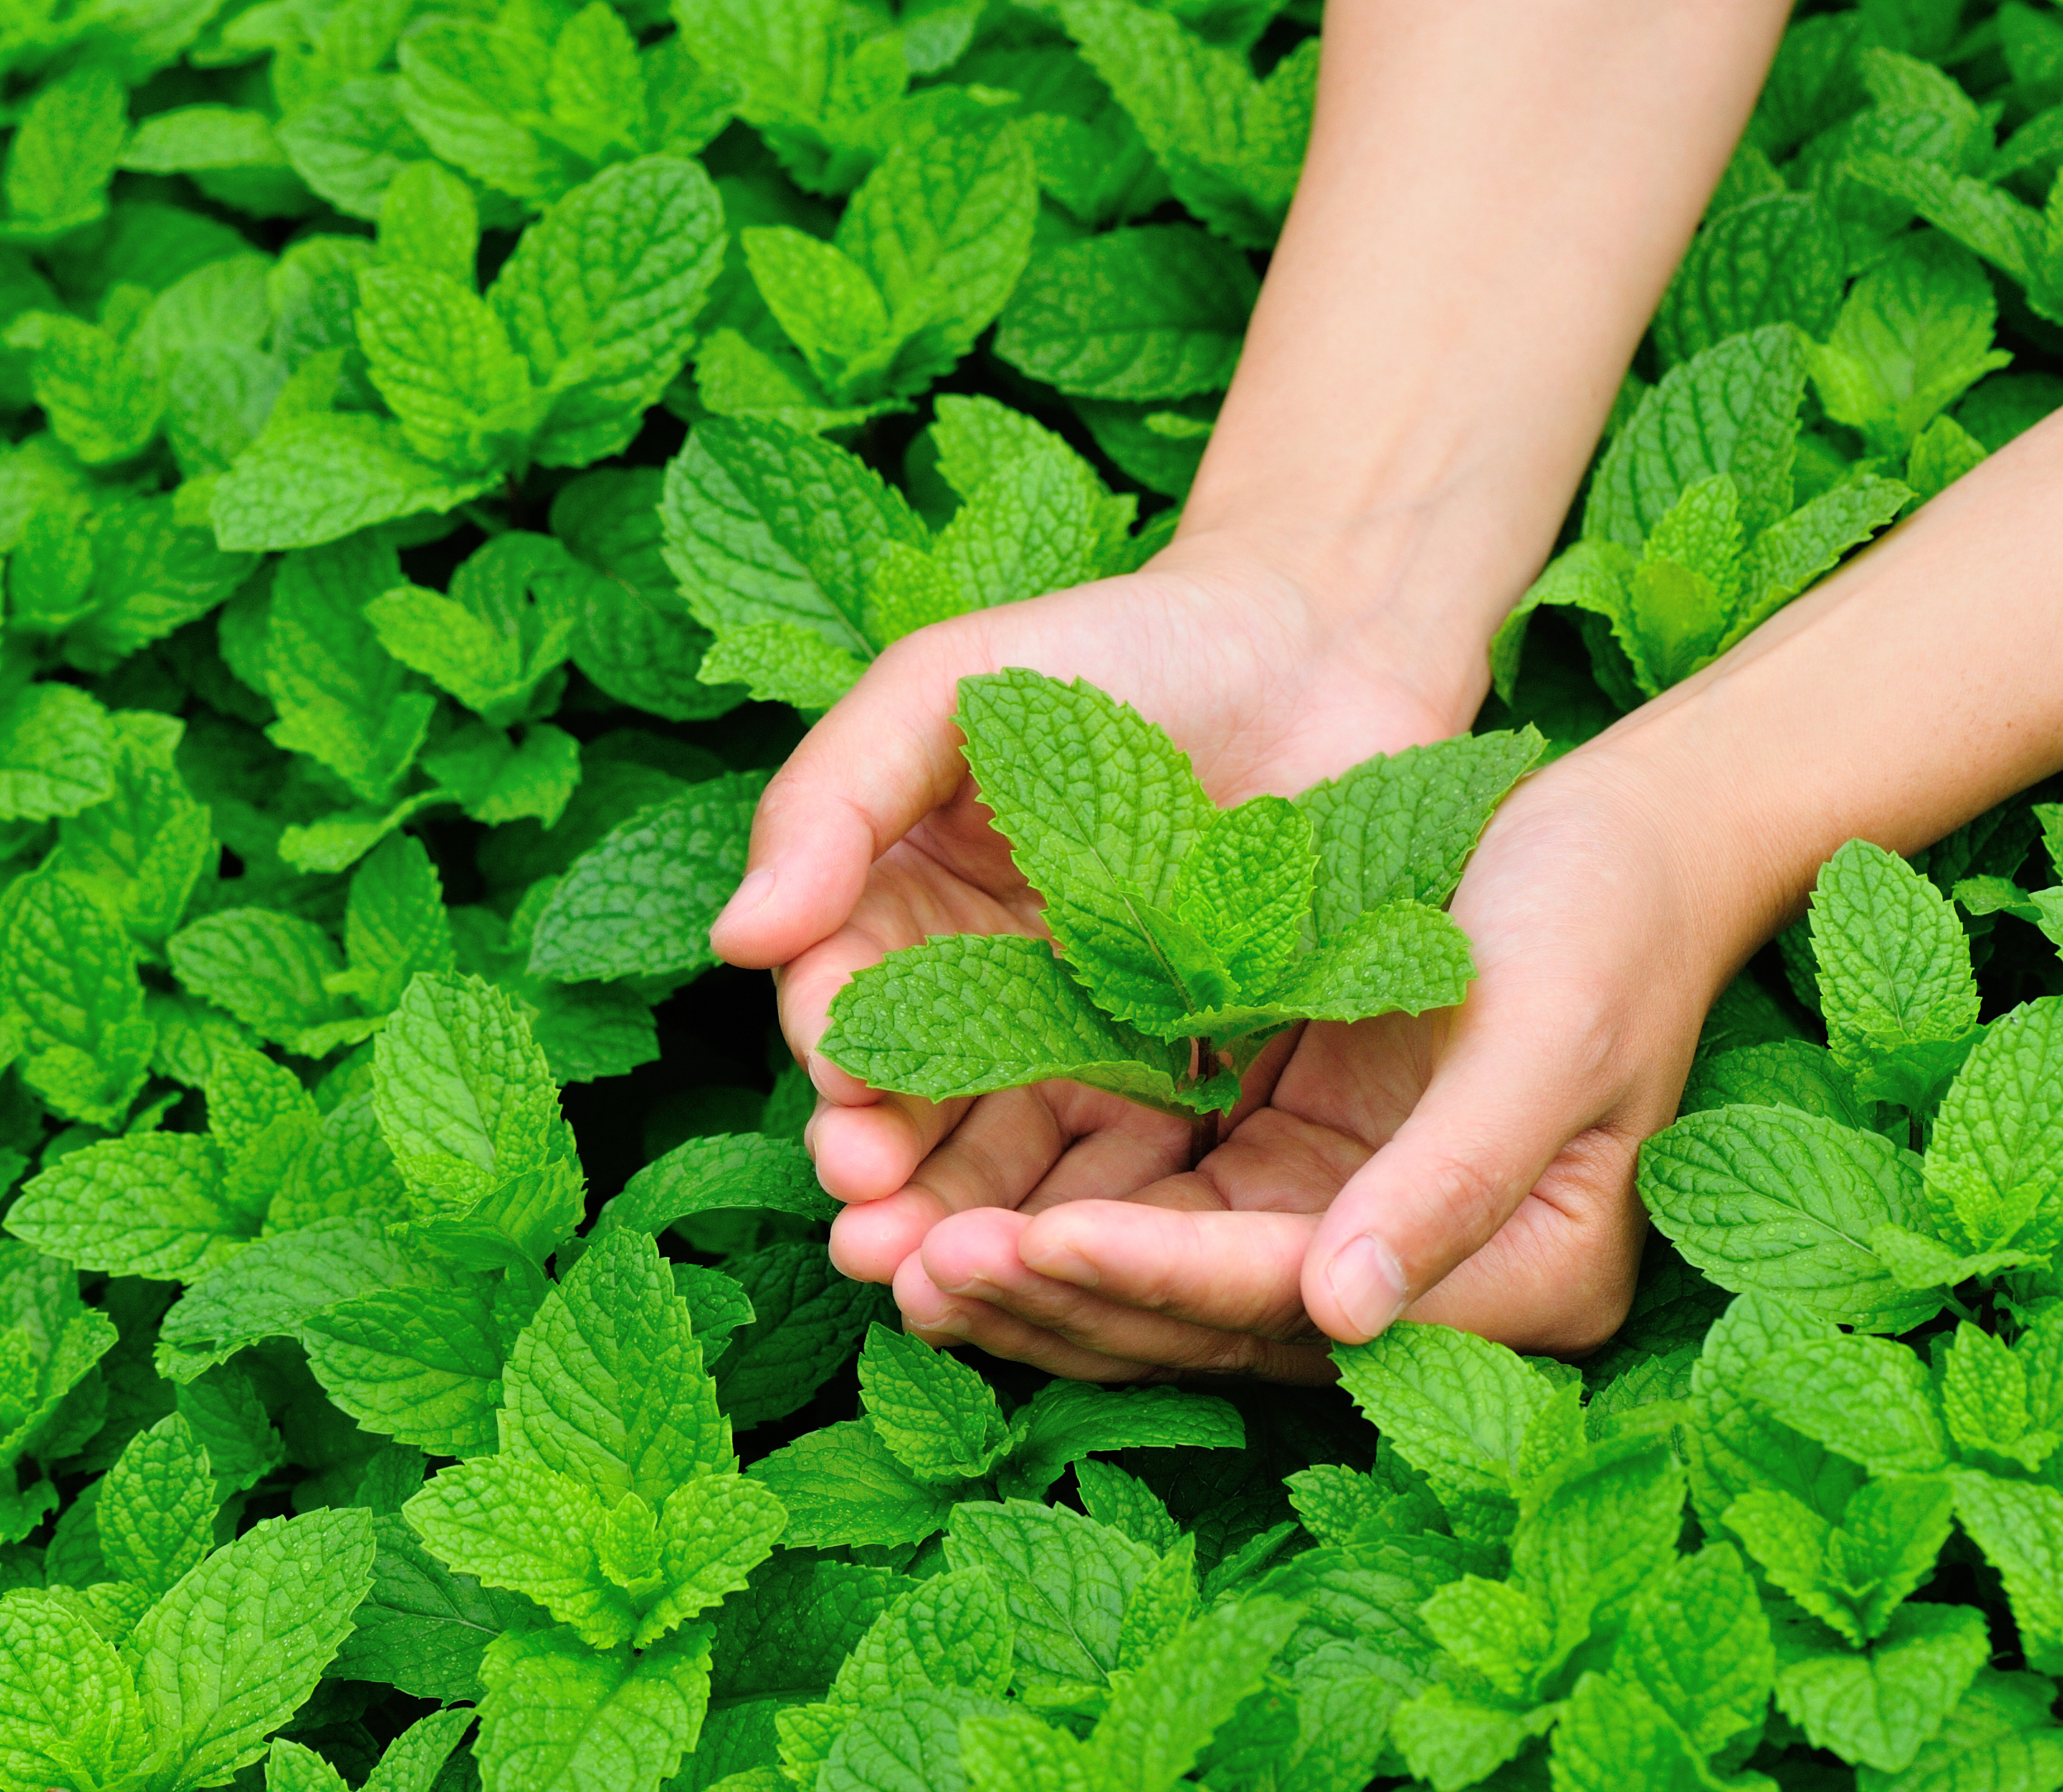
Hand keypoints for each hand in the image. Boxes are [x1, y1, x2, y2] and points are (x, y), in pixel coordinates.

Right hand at [710, 524, 1493, 1209]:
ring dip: (964, 1224)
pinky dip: (1093, 1218)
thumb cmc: (1126, 645)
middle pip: (913, 1105)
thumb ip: (834, 796)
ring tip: (943, 1278)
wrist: (1327, 649)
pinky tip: (1075, 1264)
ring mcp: (1086, 1044)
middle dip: (885, 1177)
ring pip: (1005, 1157)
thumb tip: (734, 936)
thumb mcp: (951, 684)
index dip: (837, 1067)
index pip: (844, 1002)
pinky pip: (1131, 1164)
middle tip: (873, 1237)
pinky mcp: (1190, 1079)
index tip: (844, 1120)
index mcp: (904, 904)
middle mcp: (980, 988)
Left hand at [859, 747, 1733, 1379]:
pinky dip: (1057, 1212)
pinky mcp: (1295, 1172)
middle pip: (1207, 1318)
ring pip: (1163, 1285)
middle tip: (899, 1260)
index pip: (1289, 1296)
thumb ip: (1452, 1179)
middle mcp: (1418, 1285)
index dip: (1151, 1274)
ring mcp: (1349, 1233)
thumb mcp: (1544, 1032)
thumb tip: (1342, 1313)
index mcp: (1515, 1280)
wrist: (1628, 842)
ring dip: (1030, 1271)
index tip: (1018, 1239)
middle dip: (1053, 1294)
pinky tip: (950, 1195)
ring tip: (886, 1244)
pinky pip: (1159, 1216)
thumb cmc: (1604, 917)